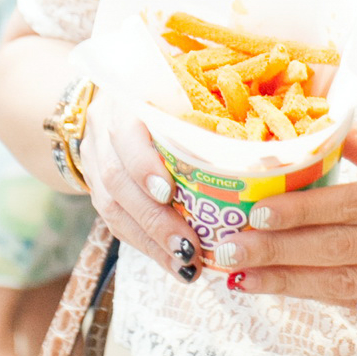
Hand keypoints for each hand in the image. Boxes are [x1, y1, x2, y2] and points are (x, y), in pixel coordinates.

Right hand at [79, 89, 204, 288]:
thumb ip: (208, 112)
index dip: (142, 166)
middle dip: (155, 219)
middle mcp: (103, 132)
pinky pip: (117, 224)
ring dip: (152, 242)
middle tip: (188, 247)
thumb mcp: (182, 90)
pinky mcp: (98, 190)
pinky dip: (148, 247)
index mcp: (126, 101)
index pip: (125, 134)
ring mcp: (95, 163)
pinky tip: (175, 265)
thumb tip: (261, 150)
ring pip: (114, 209)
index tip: (167, 193)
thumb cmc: (167, 93)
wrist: (114, 101)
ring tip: (186, 265)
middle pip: (118, 181)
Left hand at [212, 126, 356, 324]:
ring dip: (288, 283)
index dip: (308, 210)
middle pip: (345, 249)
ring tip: (240, 278)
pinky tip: (285, 286)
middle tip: (229, 250)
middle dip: (280, 252)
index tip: (260, 212)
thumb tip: (327, 127)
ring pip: (348, 284)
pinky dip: (324, 293)